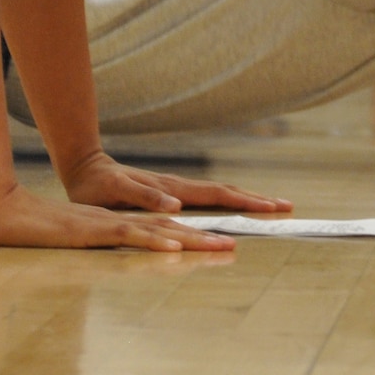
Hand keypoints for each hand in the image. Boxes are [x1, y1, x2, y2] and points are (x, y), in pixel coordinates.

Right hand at [0, 183, 237, 251]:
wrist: (8, 213)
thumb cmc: (50, 230)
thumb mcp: (94, 240)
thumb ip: (122, 244)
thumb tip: (151, 252)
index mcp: (136, 219)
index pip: (184, 221)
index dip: (217, 224)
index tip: (249, 231)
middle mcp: (132, 217)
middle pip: (185, 221)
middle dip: (224, 224)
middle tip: (259, 229)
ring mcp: (114, 223)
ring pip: (164, 228)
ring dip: (197, 237)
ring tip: (227, 245)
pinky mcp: (93, 231)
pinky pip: (129, 235)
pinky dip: (152, 239)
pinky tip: (172, 244)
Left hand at [61, 151, 292, 215]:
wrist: (87, 167)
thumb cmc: (97, 187)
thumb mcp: (116, 193)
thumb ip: (145, 199)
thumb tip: (177, 207)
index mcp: (173, 189)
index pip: (218, 195)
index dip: (246, 202)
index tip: (272, 207)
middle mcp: (180, 187)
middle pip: (227, 192)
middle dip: (258, 199)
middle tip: (287, 207)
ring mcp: (178, 188)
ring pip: (219, 192)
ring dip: (246, 198)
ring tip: (270, 205)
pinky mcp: (172, 191)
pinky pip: (207, 196)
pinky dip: (228, 199)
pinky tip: (235, 205)